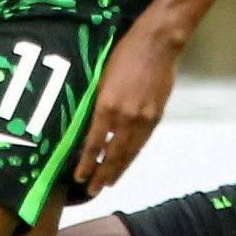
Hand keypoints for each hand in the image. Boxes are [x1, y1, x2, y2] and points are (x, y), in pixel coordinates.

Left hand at [74, 18, 182, 194]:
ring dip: (117, 170)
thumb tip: (89, 126)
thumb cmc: (124, 54)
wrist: (157, 44)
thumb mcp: (102, 78)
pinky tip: (126, 163)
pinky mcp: (156, 116)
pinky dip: (132, 156)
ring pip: (129, 153)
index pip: (94, 144)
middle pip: (112, 154)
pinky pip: (141, 143)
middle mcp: (125, 117)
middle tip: (92, 191)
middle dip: (101, 174)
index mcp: (107, 106)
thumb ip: (98, 104)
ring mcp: (143, 119)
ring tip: (108, 184)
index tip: (78, 177)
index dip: (86, 163)